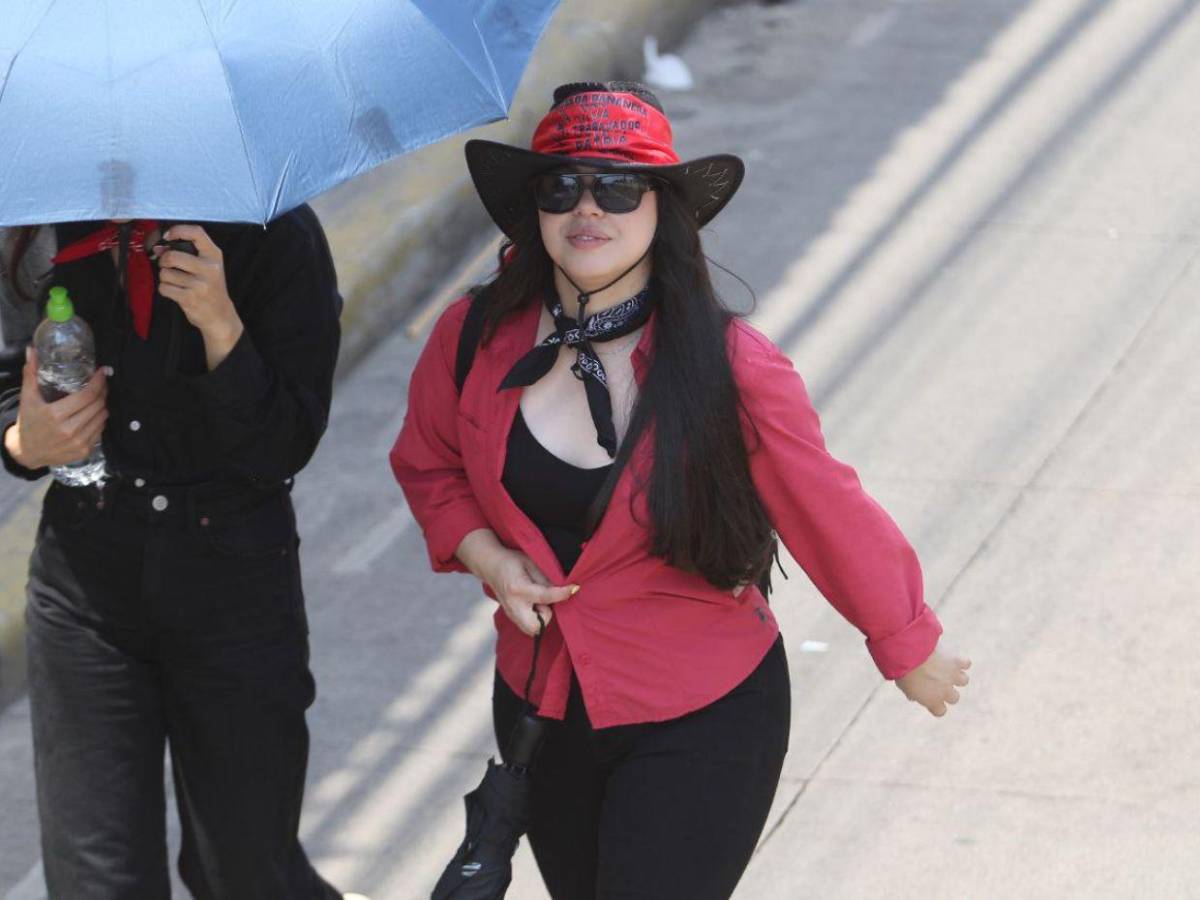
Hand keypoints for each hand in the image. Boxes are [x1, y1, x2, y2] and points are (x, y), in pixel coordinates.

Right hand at [3, 348, 107, 468]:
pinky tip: (94, 413)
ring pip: (102, 418)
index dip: (98, 382)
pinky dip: (100, 420)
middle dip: (102, 392)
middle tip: (101, 383)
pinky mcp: (84, 451)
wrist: (28, 452)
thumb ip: (30, 374)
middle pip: (97, 406)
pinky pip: (101, 431)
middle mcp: (69, 430)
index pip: (87, 396)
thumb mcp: (27, 398)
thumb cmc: (28, 422)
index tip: (102, 372)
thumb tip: (32, 350)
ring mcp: (78, 442)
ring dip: (103, 405)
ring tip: (98, 397)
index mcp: (55, 415)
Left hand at [153, 225, 242, 368]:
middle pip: (172, 256)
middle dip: (164, 261)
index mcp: (214, 256)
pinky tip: (176, 292)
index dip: (178, 230)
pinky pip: (164, 288)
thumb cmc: (211, 289)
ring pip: (165, 273)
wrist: (220, 315)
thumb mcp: (208, 266)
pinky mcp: (189, 298)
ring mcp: (200, 284)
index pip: (196, 232)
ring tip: (176, 283)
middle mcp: (209, 268)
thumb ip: (187, 253)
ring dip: (165, 278)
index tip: (168, 236)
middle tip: (168, 266)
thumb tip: (159, 248)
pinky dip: (165, 290)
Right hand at [456, 530, 576, 635]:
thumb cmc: (512, 561)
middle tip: (544, 600)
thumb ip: (545, 578)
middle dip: (546, 615)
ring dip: (541, 617)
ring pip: (533, 629)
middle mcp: (513, 605)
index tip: (575, 588)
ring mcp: (510, 614)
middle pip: (537, 626)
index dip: (563, 593)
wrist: (491, 566)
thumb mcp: (530, 562)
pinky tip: (532, 604)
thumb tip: (562, 589)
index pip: (545, 596)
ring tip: (537, 601)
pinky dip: (535, 618)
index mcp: (518, 588)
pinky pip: (529, 626)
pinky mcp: (511, 618)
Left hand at [895, 645, 970, 716]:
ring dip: (956, 675)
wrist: (910, 654)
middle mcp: (945, 691)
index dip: (936, 705)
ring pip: (964, 681)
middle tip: (937, 681)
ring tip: (946, 668)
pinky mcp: (957, 662)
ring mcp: (953, 677)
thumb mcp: (904, 687)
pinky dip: (961, 661)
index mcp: (932, 701)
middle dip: (947, 690)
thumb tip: (913, 698)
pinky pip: (966, 664)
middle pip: (954, 698)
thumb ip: (912, 694)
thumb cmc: (903, 671)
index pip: (941, 711)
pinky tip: (951, 657)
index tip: (930, 697)